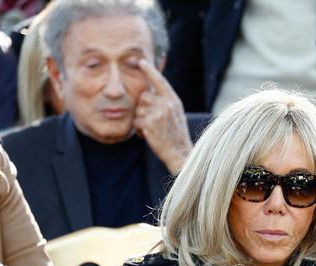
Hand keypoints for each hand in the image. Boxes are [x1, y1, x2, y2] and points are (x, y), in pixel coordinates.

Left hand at [134, 59, 192, 174]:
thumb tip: (150, 92)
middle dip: (143, 108)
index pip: (160, 81)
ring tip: (152, 130)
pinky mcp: (149, 124)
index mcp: (173, 101)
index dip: (150, 71)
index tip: (141, 62)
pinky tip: (148, 136)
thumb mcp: (176, 114)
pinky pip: (136, 122)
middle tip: (152, 121)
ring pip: (138, 109)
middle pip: (144, 96)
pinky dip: (139, 130)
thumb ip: (165, 102)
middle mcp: (166, 104)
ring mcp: (157, 114)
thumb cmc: (176, 135)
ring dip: (141, 120)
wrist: (180, 153)